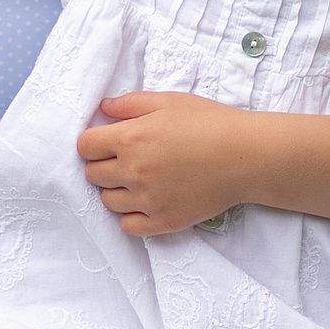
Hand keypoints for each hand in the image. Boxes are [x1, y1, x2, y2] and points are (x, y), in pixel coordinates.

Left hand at [75, 90, 252, 235]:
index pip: (84, 147)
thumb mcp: (168, 102)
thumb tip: (104, 108)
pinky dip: (130, 216)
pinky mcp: (164, 222)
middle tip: (124, 159)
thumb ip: (130, 104)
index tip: (107, 141)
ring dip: (116, 190)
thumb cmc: (209, 123)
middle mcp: (132, 172)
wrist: (245, 157)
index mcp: (129, 139)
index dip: (93, 142)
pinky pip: (128, 227)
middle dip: (102, 165)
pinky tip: (145, 202)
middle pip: (92, 175)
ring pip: (108, 202)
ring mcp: (147, 201)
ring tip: (137, 180)